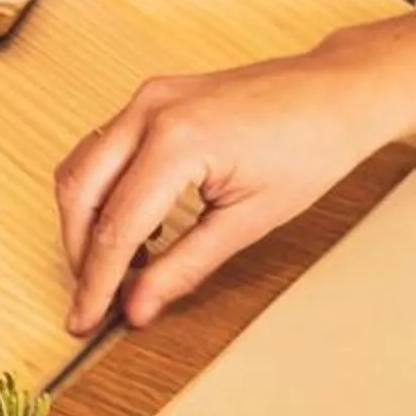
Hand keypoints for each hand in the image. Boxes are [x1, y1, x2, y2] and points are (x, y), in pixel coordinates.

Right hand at [54, 2, 415, 334]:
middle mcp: (152, 111)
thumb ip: (184, 266)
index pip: (116, 229)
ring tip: (117, 268)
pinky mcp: (155, 97)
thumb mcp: (248, 222)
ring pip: (82, 166)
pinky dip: (104, 191)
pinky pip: (104, 147)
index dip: (96, 284)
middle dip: (79, 254)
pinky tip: (135, 228)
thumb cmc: (310, 147)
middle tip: (93, 300)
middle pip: (80, 193)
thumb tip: (138, 307)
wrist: (336, 94)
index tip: (85, 321)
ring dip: (87, 222)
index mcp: (177, 143)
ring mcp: (150, 97)